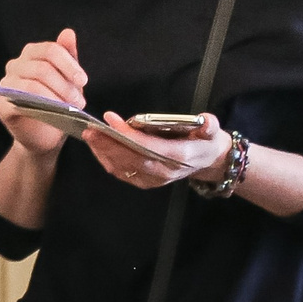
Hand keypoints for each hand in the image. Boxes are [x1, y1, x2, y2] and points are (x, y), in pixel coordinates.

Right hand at [0, 28, 86, 155]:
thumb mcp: (69, 79)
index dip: (69, 64)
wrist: (47, 136)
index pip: (49, 50)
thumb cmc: (59, 104)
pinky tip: (53, 114)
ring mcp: (5, 84)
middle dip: (64, 86)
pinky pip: (20, 101)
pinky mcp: (0, 104)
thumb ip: (68, 56)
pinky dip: (40, 107)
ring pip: (32, 85)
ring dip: (56, 99)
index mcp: (31, 54)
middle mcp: (15, 65)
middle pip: (42, 68)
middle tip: (79, 102)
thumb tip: (68, 32)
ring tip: (71, 109)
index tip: (83, 80)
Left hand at [85, 111, 232, 191]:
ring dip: (103, 152)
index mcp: (179, 156)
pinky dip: (107, 160)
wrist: (207, 162)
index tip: (111, 119)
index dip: (128, 135)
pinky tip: (98, 147)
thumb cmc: (205, 141)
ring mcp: (154, 179)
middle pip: (131, 159)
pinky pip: (122, 173)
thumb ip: (208, 125)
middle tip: (91, 129)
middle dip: (108, 144)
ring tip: (90, 135)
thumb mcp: (212, 130)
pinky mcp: (146, 182)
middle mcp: (164, 171)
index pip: (149, 146)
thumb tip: (205, 121)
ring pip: (123, 168)